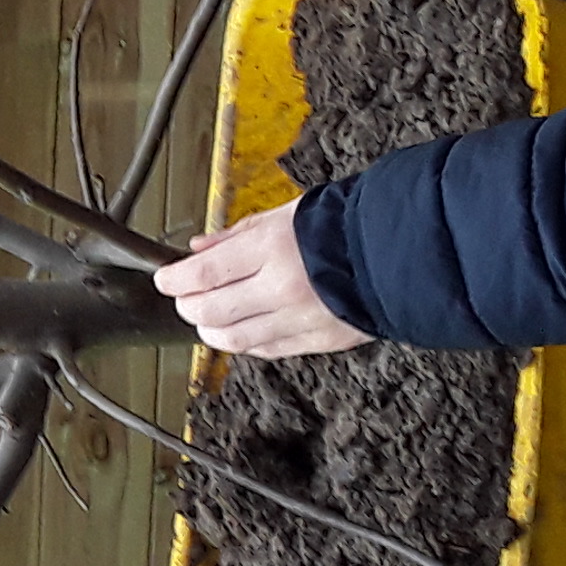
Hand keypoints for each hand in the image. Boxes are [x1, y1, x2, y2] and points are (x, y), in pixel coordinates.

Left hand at [154, 199, 370, 357]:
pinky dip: (246, 343)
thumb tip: (198, 248)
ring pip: (234, 339)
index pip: (203, 274)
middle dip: (188, 305)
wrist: (400, 252)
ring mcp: (299, 319)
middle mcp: (281, 287)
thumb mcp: (285, 215)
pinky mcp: (317, 341)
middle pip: (210, 310)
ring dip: (210, 330)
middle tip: (184, 298)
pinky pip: (267, 350)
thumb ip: (237, 235)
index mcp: (271, 249)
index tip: (164, 279)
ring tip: (207, 319)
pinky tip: (240, 332)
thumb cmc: (344, 226)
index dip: (174, 281)